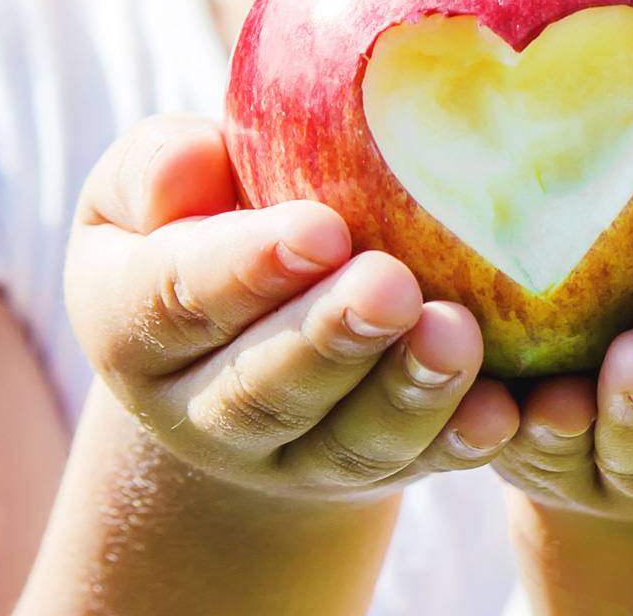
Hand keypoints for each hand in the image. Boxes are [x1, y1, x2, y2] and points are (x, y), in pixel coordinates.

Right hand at [64, 115, 519, 501]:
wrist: (239, 334)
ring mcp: (292, 456)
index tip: (318, 229)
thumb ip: (153, 169)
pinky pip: (420, 465)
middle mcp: (200, 410)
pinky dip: (462, 441)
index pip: (173, 300)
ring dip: (408, 392)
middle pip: (264, 389)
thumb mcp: (145, 189)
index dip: (242, 270)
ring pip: (348, 441)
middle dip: (332, 337)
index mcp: (130, 324)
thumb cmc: (199, 221)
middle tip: (392, 286)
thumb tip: (190, 163)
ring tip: (456, 335)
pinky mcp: (373, 468)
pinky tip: (502, 410)